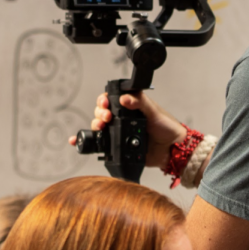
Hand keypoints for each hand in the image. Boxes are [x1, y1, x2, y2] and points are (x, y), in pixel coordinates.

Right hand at [69, 91, 187, 167]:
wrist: (172, 151)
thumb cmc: (167, 128)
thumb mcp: (154, 112)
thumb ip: (140, 103)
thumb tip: (124, 98)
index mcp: (130, 107)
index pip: (111, 99)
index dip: (104, 100)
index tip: (105, 104)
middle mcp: (122, 119)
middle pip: (101, 112)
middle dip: (99, 113)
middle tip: (106, 118)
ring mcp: (119, 133)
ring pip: (99, 127)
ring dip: (94, 126)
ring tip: (100, 128)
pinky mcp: (117, 147)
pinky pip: (99, 144)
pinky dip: (85, 142)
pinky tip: (75, 141)